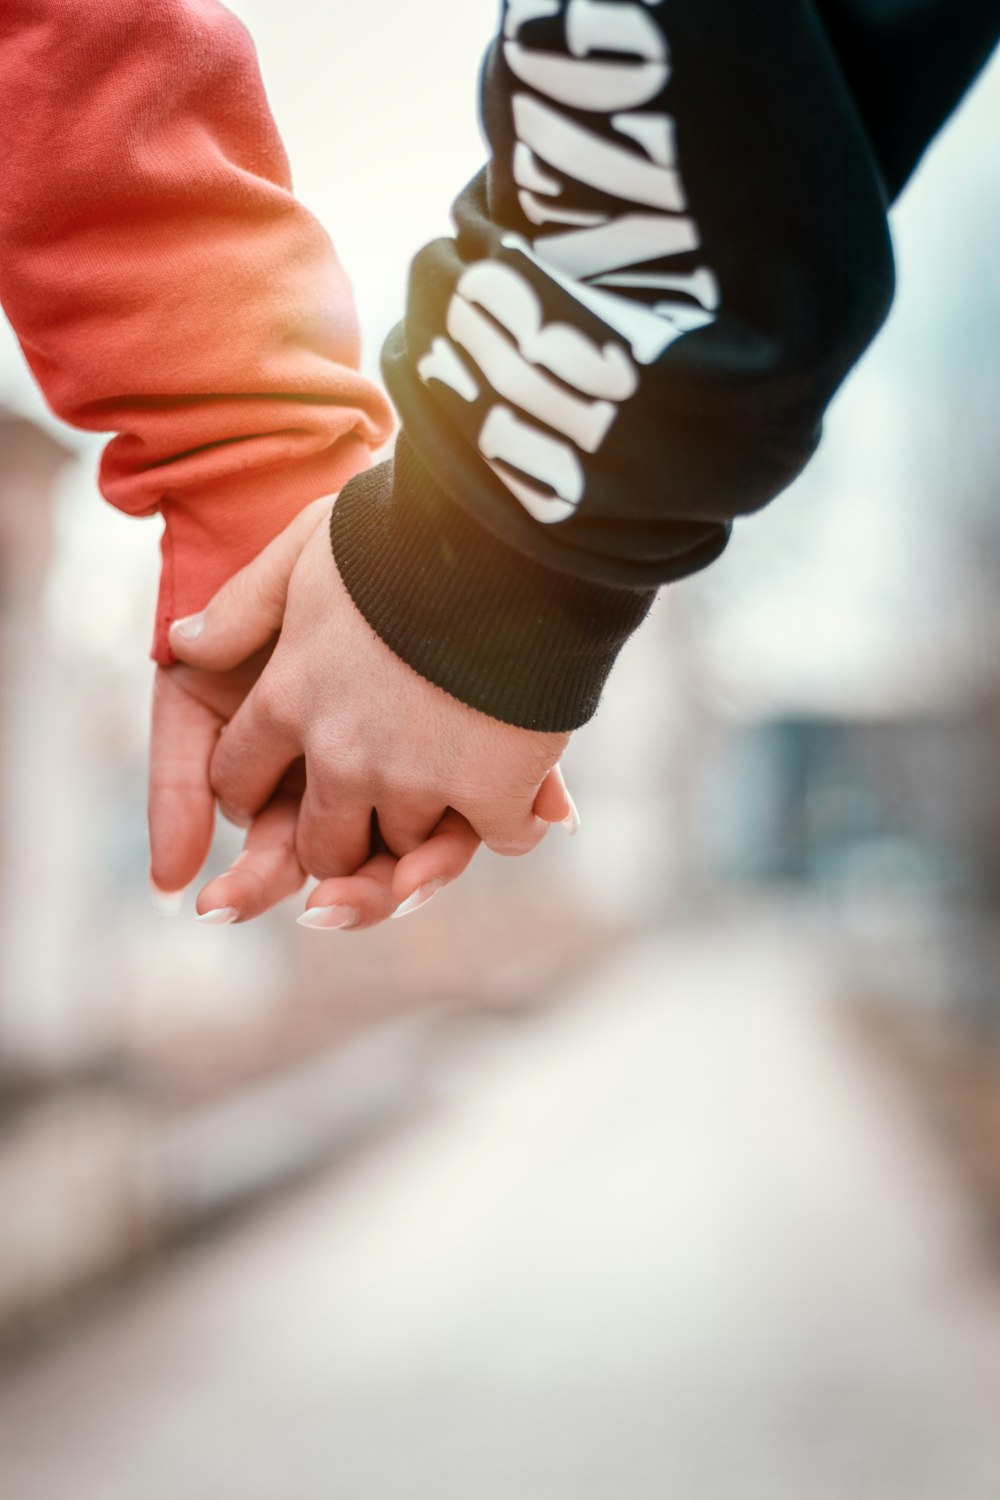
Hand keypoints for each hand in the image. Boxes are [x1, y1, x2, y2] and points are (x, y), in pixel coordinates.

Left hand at [168, 497, 574, 916]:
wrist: (507, 529)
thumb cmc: (406, 527)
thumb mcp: (306, 544)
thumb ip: (244, 605)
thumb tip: (182, 643)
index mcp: (288, 699)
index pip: (237, 780)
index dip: (252, 790)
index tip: (278, 786)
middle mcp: (341, 755)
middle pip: (321, 846)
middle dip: (337, 841)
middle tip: (366, 820)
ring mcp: (417, 780)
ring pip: (406, 850)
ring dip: (426, 831)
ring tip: (453, 793)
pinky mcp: (494, 790)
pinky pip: (502, 840)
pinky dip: (515, 823)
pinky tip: (525, 797)